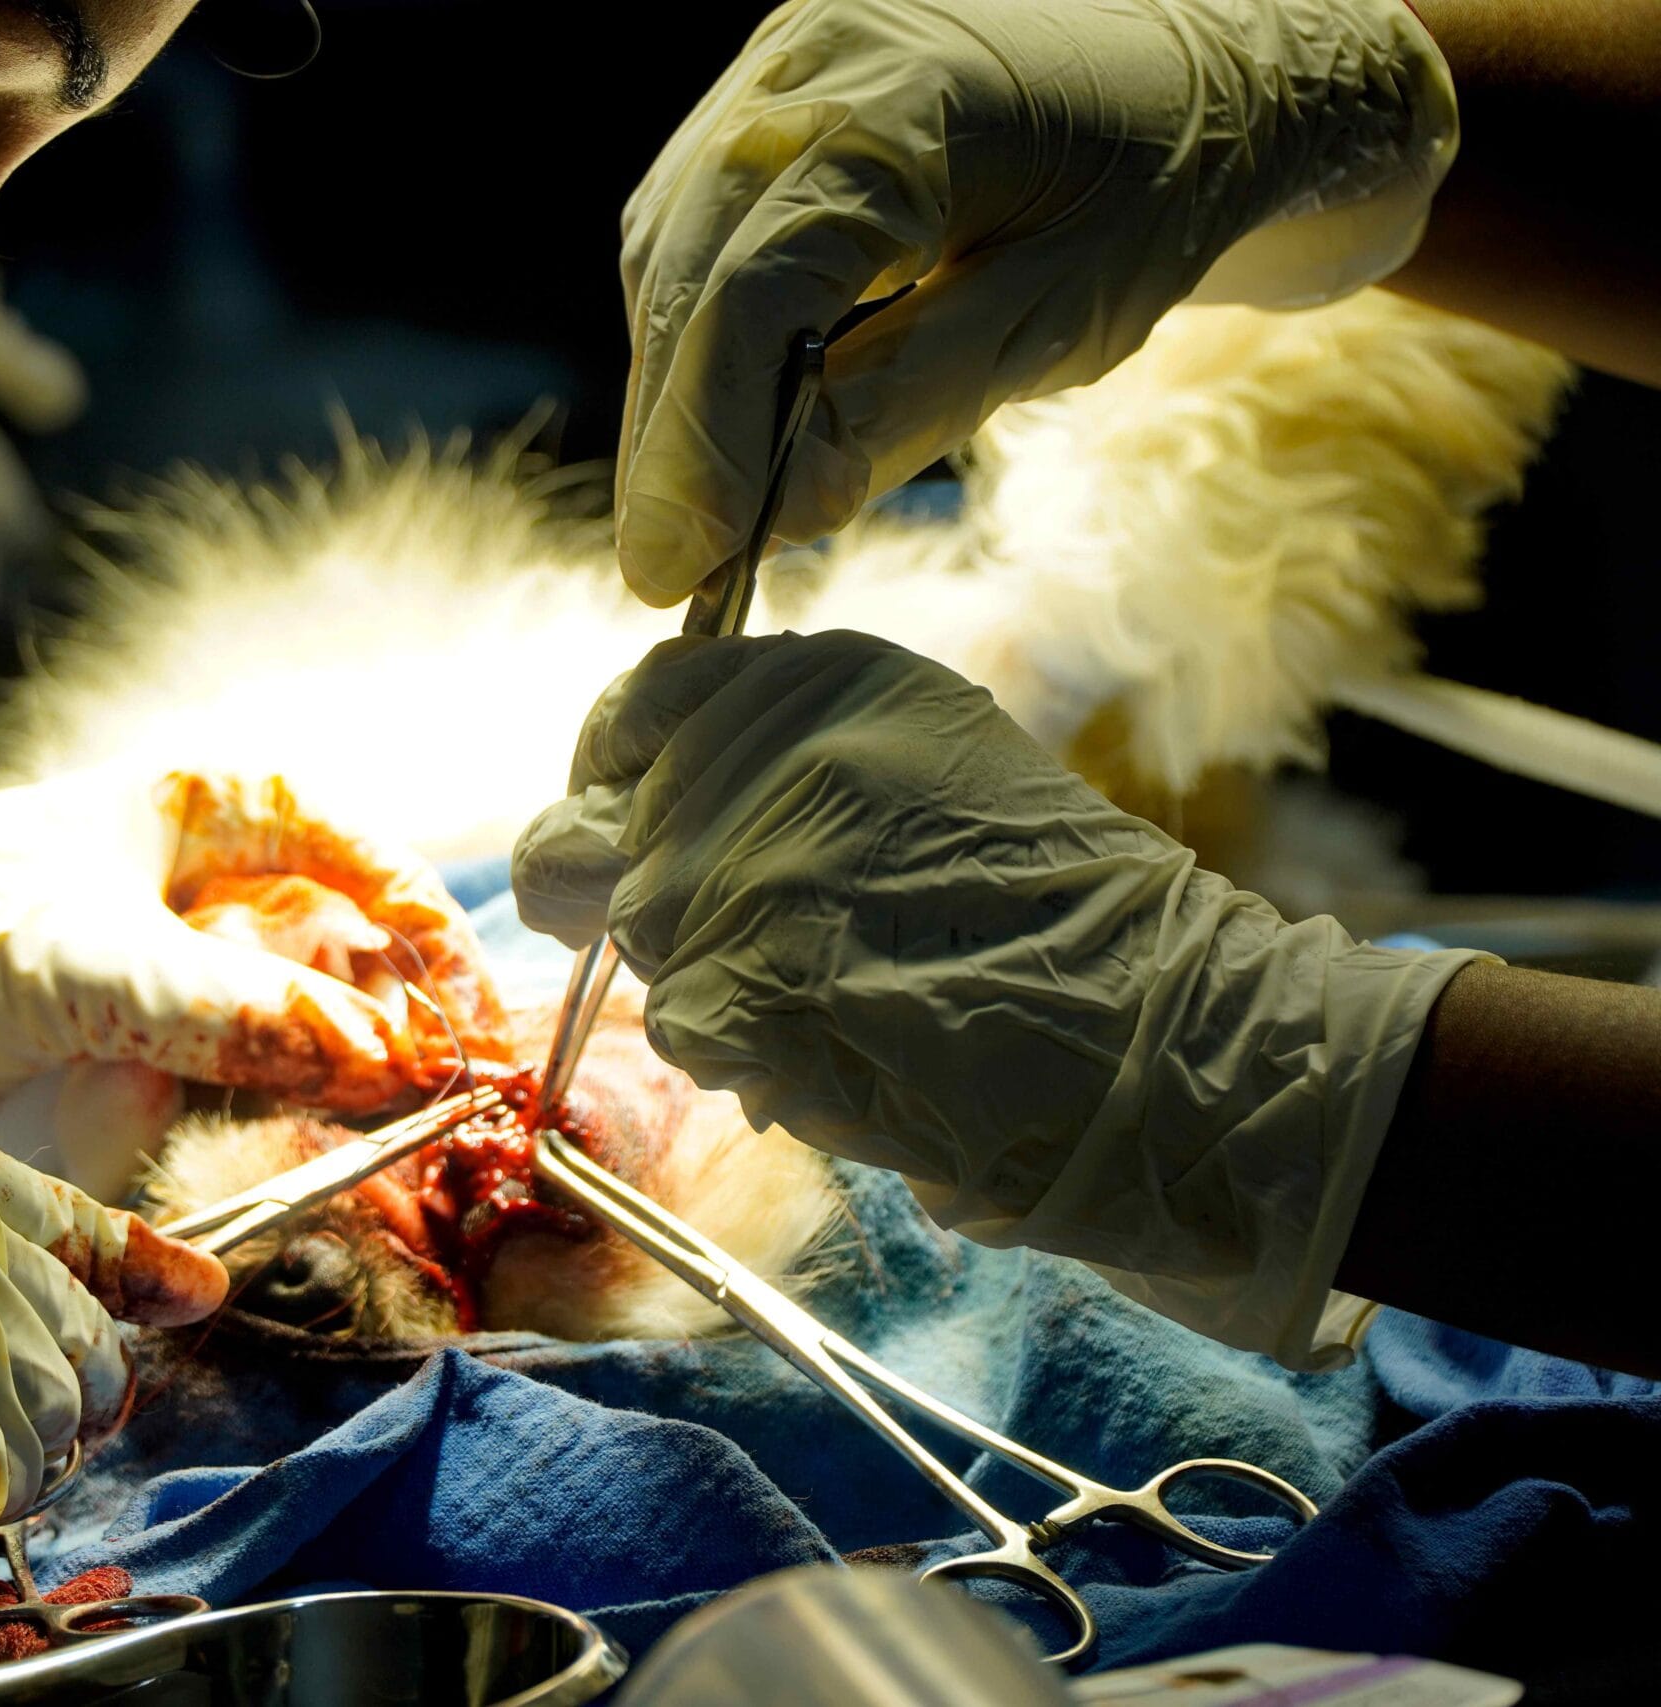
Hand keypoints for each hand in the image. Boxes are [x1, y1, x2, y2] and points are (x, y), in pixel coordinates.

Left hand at [0, 766, 501, 1287]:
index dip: (410, 912)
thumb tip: (367, 1052)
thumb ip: (227, 1009)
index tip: (454, 989)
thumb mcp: (81, 960)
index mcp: (188, 813)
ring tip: (431, 1111)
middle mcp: (198, 894)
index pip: (340, 847)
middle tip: (463, 1072)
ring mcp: (180, 985)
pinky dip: (313, 1113)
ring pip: (313, 1020)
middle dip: (410, 1000)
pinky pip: (259, 1088)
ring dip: (376, 1064)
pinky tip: (357, 1135)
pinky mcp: (157, 1069)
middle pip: (342, 940)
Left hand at [512, 631, 1477, 1366]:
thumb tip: (656, 796)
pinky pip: (680, 1030)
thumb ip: (789, 758)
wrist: (1153, 1028)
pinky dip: (741, 1056)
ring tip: (836, 998)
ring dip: (706, 982)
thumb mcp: (932, 759)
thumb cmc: (1059, 908)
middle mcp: (751, 755)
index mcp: (811, 679)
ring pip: (631, 942)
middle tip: (726, 944)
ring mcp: (726, 876)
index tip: (629, 818)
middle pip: (590, 832)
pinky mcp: (725, 992)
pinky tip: (841, 1052)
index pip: (632, 710)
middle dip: (634, 896)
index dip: (615, 777)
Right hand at [615, 0, 1456, 603]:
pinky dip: (695, 337)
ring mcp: (780, 68)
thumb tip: (778, 514)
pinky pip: (693, 228)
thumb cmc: (1151, 195)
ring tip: (688, 518)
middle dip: (669, 438)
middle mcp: (812, 61)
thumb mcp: (1057, 317)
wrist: (1200, 77)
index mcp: (902, 99)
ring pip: (670, 254)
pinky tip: (713, 421)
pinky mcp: (768, 99)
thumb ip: (908, 404)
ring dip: (670, 394)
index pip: (757, 288)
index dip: (706, 440)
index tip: (682, 568)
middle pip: (688, 272)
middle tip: (665, 571)